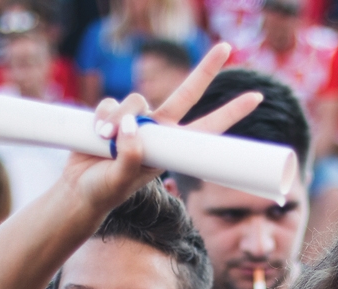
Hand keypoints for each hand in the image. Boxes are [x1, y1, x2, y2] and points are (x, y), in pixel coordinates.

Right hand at [62, 42, 263, 216]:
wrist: (80, 188)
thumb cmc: (106, 190)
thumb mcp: (121, 180)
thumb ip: (130, 156)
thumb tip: (134, 126)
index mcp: (171, 149)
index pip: (207, 127)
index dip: (231, 112)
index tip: (257, 97)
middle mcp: (158, 130)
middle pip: (187, 93)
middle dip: (207, 70)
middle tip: (226, 47)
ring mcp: (136, 119)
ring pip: (136, 100)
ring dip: (120, 118)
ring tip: (107, 141)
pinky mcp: (112, 113)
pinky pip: (110, 102)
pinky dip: (103, 116)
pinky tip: (96, 134)